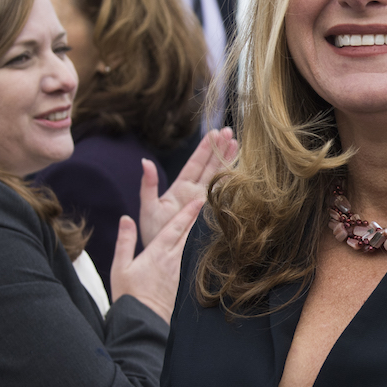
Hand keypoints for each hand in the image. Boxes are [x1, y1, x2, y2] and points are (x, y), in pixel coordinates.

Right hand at [109, 196, 205, 321]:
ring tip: (212, 222)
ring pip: (193, 247)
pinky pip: (193, 262)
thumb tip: (126, 218)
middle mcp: (171, 260)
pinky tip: (206, 248)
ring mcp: (179, 272)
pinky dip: (199, 251)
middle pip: (188, 234)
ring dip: (201, 233)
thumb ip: (125, 241)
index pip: (174, 228)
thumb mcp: (120, 266)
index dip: (187, 213)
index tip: (198, 201)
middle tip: (211, 205)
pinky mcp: (183, 283)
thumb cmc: (128, 294)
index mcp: (156, 253)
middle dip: (199, 218)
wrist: (142, 320)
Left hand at [138, 128, 236, 246]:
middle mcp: (194, 192)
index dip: (205, 148)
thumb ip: (148, 185)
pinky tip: (241, 170)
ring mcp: (204, 202)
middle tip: (229, 131)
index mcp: (180, 188)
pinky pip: (224, 195)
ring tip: (237, 144)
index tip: (213, 132)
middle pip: (210, 166)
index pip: (195, 163)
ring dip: (227, 161)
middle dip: (219, 148)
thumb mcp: (148, 207)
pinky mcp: (211, 214)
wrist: (163, 255)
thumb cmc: (152, 233)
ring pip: (218, 177)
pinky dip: (232, 183)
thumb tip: (145, 162)